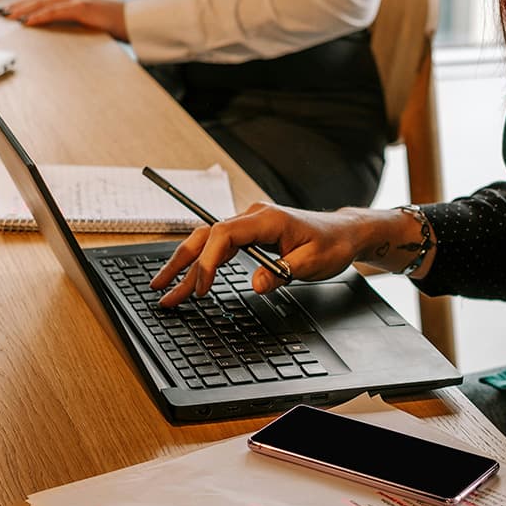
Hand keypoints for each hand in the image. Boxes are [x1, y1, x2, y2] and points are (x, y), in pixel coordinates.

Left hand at [0, 0, 127, 40]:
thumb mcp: (91, 16)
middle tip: (3, 13)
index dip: (26, 1)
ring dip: (25, 9)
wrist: (134, 20)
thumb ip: (74, 15)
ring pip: (44, 2)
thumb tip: (58, 23)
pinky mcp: (82, 7)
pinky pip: (56, 12)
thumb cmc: (115, 21)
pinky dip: (40, 16)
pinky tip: (29, 21)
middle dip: (20, 4)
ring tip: (10, 17)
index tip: (11, 9)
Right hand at [150, 203, 380, 306]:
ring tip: (164, 286)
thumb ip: (282, 273)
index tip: (201, 287)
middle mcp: (253, 217)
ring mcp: (250, 225)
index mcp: (267, 219)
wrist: (344, 234)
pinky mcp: (250, 235)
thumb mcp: (313, 263)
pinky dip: (203, 262)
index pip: (224, 234)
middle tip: (161, 287)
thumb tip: (256, 284)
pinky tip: (189, 277)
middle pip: (206, 236)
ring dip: (186, 264)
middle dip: (181, 262)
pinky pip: (219, 246)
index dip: (208, 261)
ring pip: (208, 241)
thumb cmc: (332, 244)